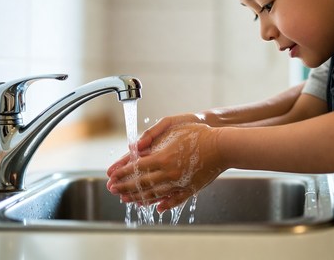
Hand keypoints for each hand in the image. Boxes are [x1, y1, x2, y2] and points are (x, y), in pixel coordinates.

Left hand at [107, 123, 224, 211]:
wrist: (222, 146)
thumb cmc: (199, 133)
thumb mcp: (173, 125)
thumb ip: (152, 134)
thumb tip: (135, 146)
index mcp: (163, 157)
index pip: (136, 168)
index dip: (122, 173)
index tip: (111, 176)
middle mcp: (169, 173)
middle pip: (141, 183)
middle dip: (124, 186)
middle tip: (113, 189)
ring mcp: (179, 183)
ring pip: (154, 194)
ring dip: (138, 197)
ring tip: (127, 199)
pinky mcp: (190, 189)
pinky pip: (173, 199)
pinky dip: (162, 203)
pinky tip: (156, 207)